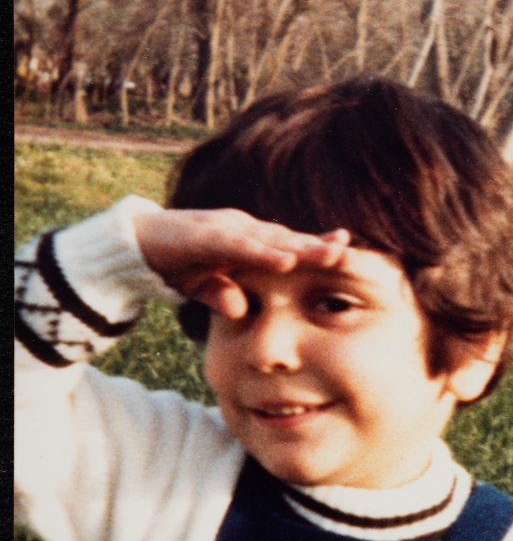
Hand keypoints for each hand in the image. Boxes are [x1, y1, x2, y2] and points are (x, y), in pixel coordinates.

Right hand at [133, 208, 350, 317]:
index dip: (316, 250)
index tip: (349, 256)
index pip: (287, 246)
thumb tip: (242, 311)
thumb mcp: (203, 287)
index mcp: (246, 241)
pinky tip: (286, 261)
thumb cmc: (174, 263)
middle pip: (288, 239)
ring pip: (270, 238)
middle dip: (320, 246)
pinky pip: (238, 245)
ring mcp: (224, 229)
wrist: (131, 244)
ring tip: (331, 256)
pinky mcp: (204, 235)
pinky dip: (263, 253)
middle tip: (353, 253)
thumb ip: (223, 296)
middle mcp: (241, 230)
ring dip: (302, 248)